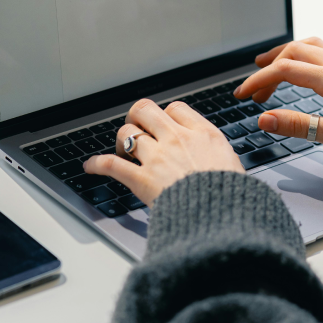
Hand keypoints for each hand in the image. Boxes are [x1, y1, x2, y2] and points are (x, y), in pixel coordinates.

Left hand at [84, 99, 243, 207]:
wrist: (220, 213)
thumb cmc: (230, 193)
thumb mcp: (232, 162)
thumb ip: (214, 151)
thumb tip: (210, 153)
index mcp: (202, 133)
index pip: (175, 108)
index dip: (167, 114)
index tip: (165, 124)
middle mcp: (176, 139)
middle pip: (145, 110)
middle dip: (137, 116)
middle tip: (137, 126)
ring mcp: (157, 157)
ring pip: (127, 133)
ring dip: (121, 141)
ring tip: (123, 151)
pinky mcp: (141, 179)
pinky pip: (111, 165)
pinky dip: (97, 164)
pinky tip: (90, 166)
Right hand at [234, 37, 322, 167]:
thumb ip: (300, 126)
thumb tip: (266, 119)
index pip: (286, 70)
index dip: (259, 81)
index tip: (243, 95)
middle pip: (295, 51)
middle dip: (269, 66)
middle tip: (254, 88)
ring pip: (312, 45)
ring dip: (288, 54)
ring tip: (271, 68)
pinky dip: (308, 53)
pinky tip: (308, 65)